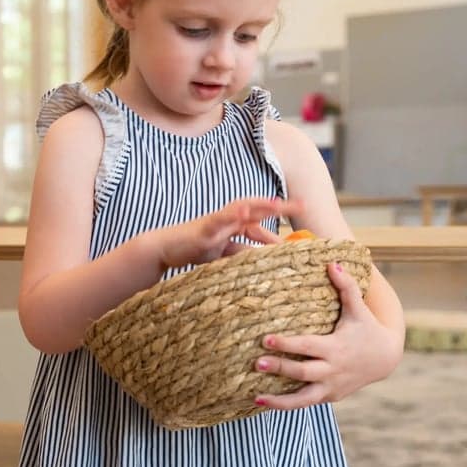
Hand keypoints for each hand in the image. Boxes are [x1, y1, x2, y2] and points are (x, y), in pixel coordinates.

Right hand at [158, 197, 302, 268]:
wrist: (164, 249)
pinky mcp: (203, 229)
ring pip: (241, 209)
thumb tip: (264, 261)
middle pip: (256, 209)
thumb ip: (242, 254)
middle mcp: (227, 219)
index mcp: (232, 225)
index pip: (260, 222)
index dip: (278, 225)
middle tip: (302, 205)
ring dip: (260, 205)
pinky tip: (243, 212)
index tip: (300, 233)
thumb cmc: (193, 249)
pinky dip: (231, 215)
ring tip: (278, 204)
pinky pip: (219, 220)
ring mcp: (215, 222)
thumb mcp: (223, 254)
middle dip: (278, 207)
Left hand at [253, 262, 400, 409]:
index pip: (307, 346)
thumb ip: (346, 286)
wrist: (386, 358)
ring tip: (256, 398)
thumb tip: (332, 263)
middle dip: (280, 369)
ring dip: (280, 401)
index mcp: (336, 347)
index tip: (266, 339)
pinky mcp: (331, 396)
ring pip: (304, 399)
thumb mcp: (358, 308)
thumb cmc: (366, 328)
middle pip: (302, 372)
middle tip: (256, 363)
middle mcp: (333, 370)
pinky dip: (288, 405)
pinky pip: (307, 403)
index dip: (287, 344)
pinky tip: (266, 402)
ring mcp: (332, 386)